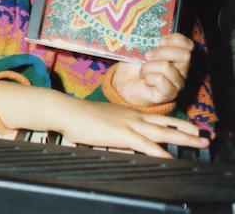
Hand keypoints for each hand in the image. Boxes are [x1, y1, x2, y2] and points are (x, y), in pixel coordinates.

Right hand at [0, 82, 209, 158]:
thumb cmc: (77, 116)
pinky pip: (148, 145)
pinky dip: (161, 153)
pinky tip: (171, 159)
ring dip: (184, 138)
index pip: (155, 117)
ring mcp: (129, 124)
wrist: (66, 110)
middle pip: (165, 123)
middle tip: (204, 134)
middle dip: (186, 129)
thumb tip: (114, 133)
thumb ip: (112, 125)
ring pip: (163, 132)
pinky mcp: (123, 134)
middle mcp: (132, 116)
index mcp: (126, 112)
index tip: (187, 126)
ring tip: (200, 143)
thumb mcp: (100, 118)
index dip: (173, 122)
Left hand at [111, 33, 192, 106]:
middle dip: (161, 52)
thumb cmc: (134, 66)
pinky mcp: (168, 94)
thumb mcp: (141, 48)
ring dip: (148, 66)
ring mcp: (177, 84)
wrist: (124, 85)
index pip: (188, 45)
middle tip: (147, 56)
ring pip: (167, 67)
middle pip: (184, 55)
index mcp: (177, 57)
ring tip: (143, 71)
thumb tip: (149, 29)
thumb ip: (150, 39)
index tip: (159, 41)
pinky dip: (149, 77)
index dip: (175, 39)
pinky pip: (161, 80)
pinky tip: (146, 80)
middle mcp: (182, 71)